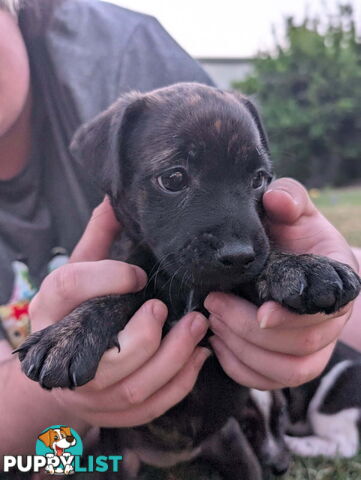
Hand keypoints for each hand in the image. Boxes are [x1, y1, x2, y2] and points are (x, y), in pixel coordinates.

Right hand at [30, 198, 209, 426]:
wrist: (59, 366)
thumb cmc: (73, 310)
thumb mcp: (79, 270)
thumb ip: (99, 238)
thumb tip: (115, 198)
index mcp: (53, 309)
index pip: (70, 288)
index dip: (107, 278)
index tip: (138, 274)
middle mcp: (67, 355)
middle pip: (107, 360)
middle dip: (149, 336)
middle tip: (177, 310)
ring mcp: (90, 393)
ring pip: (135, 389)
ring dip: (175, 360)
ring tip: (199, 329)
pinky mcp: (112, 411)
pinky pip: (150, 407)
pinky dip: (180, 384)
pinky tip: (199, 357)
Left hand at [205, 178, 358, 389]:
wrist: (300, 265)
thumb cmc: (298, 238)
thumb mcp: (297, 213)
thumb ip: (290, 199)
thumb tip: (276, 198)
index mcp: (335, 288)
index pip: (321, 315)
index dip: (290, 319)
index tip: (260, 309)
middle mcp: (329, 326)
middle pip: (298, 348)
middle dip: (249, 329)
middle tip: (215, 303)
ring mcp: (312, 351)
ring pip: (284, 371)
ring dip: (242, 350)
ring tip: (213, 322)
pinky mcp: (289, 365)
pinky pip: (268, 381)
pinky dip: (240, 369)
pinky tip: (217, 345)